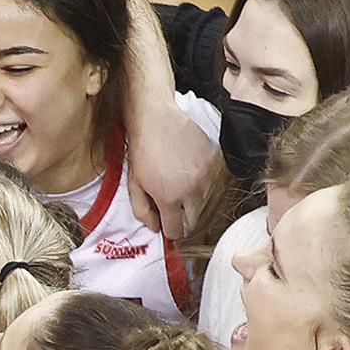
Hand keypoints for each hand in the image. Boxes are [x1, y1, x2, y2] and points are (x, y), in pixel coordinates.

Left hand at [127, 99, 221, 238]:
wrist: (156, 118)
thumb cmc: (142, 150)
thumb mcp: (134, 184)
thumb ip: (143, 211)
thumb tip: (155, 227)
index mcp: (169, 198)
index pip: (176, 231)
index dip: (170, 231)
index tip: (167, 224)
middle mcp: (192, 191)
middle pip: (194, 222)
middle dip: (182, 219)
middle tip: (173, 207)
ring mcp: (206, 176)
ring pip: (204, 203)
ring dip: (192, 200)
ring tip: (179, 182)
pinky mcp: (215, 161)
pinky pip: (212, 182)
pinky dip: (202, 182)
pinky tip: (189, 170)